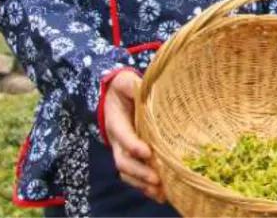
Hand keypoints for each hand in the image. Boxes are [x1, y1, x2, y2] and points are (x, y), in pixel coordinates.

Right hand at [103, 71, 164, 202]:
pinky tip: (160, 195)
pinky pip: (134, 177)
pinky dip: (145, 187)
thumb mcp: (127, 82)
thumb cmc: (125, 88)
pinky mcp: (130, 158)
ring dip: (143, 184)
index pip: (122, 135)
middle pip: (123, 161)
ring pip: (128, 172)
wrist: (116, 96)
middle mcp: (117, 140)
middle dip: (140, 172)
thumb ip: (132, 84)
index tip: (147, 152)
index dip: (132, 145)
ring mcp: (122, 151)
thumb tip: (142, 86)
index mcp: (116, 121)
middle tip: (157, 179)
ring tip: (161, 193)